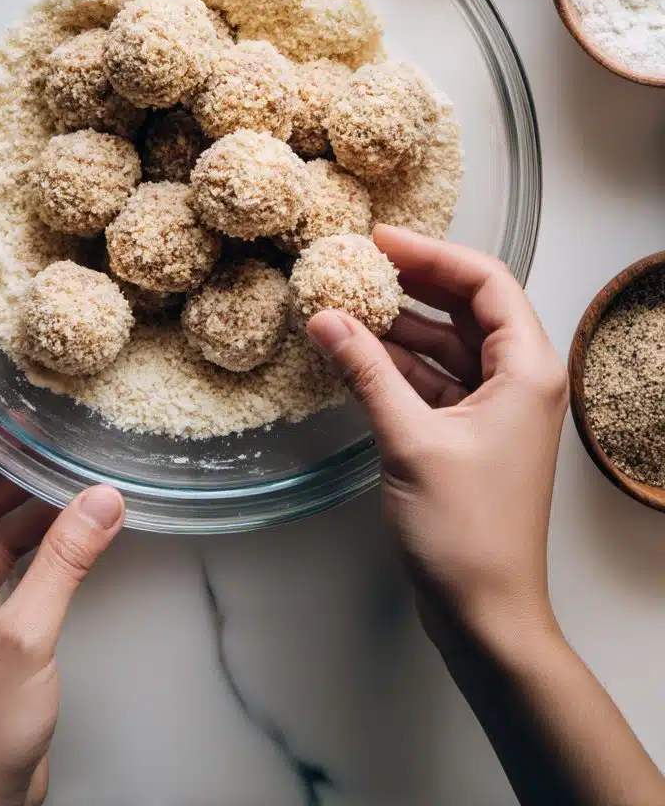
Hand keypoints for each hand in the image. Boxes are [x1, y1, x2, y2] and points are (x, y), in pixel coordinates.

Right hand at [307, 225, 567, 647]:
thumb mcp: (410, 440)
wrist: (486, 614)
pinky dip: (396, 365)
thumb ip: (366, 372)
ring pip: (446, 344)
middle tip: (358, 262)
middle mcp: (520, 381)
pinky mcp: (470, 435)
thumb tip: (326, 318)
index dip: (433, 253)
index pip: (487, 282)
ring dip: (398, 326)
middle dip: (412, 283)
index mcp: (527, 370)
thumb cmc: (467, 534)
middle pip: (467, 307)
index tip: (382, 240)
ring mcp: (496, 409)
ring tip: (344, 302)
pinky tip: (354, 352)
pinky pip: (434, 380)